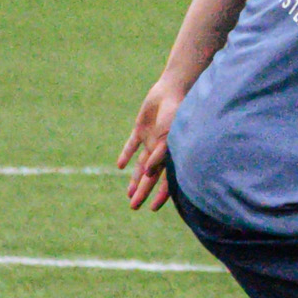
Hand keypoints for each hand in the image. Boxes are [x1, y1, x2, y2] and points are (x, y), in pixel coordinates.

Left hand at [117, 79, 183, 209]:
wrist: (172, 88)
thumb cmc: (176, 111)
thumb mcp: (169, 134)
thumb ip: (160, 153)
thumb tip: (147, 174)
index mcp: (171, 153)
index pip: (166, 180)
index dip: (160, 195)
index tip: (152, 208)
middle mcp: (161, 149)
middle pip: (151, 176)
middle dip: (143, 192)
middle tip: (134, 207)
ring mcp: (151, 139)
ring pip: (141, 164)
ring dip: (135, 179)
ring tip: (128, 194)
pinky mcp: (141, 128)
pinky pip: (132, 144)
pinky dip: (127, 154)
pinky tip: (120, 166)